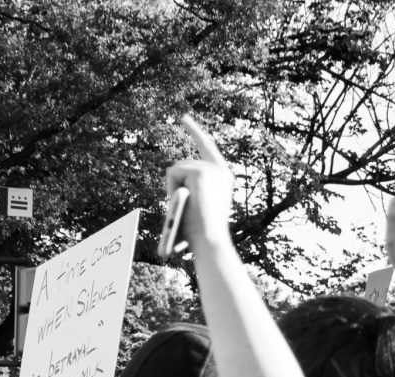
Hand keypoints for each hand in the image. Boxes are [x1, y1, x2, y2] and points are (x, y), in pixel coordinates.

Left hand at [164, 114, 235, 253]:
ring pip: (176, 170)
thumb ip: (189, 198)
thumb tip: (176, 194)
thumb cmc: (202, 236)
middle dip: (175, 186)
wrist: (211, 241)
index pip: (207, 148)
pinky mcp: (200, 173)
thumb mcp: (196, 211)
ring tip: (184, 209)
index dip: (195, 132)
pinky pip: (172, 173)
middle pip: (183, 164)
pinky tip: (182, 202)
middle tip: (182, 204)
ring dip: (173, 191)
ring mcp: (211, 169)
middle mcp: (220, 170)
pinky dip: (171, 189)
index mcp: (222, 178)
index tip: (183, 118)